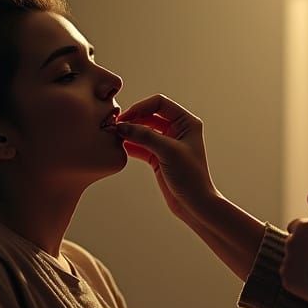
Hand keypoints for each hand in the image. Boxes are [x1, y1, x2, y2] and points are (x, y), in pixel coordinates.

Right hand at [114, 95, 218, 222]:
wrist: (194, 204)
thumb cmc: (190, 176)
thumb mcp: (168, 152)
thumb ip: (144, 136)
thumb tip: (121, 126)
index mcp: (186, 122)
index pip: (159, 103)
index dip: (141, 107)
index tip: (125, 117)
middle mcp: (178, 129)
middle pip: (149, 115)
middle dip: (132, 119)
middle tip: (114, 126)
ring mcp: (167, 144)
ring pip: (143, 131)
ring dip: (129, 132)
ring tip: (113, 136)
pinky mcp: (158, 157)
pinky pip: (141, 146)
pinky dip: (130, 145)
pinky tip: (119, 147)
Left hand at [282, 193, 307, 303]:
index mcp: (303, 225)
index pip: (297, 226)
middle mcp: (291, 240)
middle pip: (293, 243)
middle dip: (303, 248)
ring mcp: (288, 258)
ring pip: (291, 260)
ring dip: (300, 263)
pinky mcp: (286, 276)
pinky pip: (290, 277)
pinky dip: (298, 280)